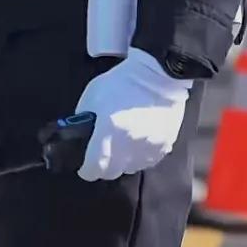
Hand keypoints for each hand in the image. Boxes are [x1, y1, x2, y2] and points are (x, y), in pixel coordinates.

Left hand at [76, 49, 191, 181]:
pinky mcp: (165, 146)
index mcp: (108, 133)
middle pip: (111, 173)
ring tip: (122, 145)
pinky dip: (140, 156)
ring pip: (130, 168)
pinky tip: (138, 142)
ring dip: (123, 162)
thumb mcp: (93, 95)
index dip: (86, 169)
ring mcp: (149, 148)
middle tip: (101, 155)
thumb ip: (84, 117)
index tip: (84, 165)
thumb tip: (81, 132)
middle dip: (103, 167)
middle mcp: (128, 146)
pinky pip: (148, 160)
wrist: (158, 74)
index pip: (93, 168)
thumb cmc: (122, 81)